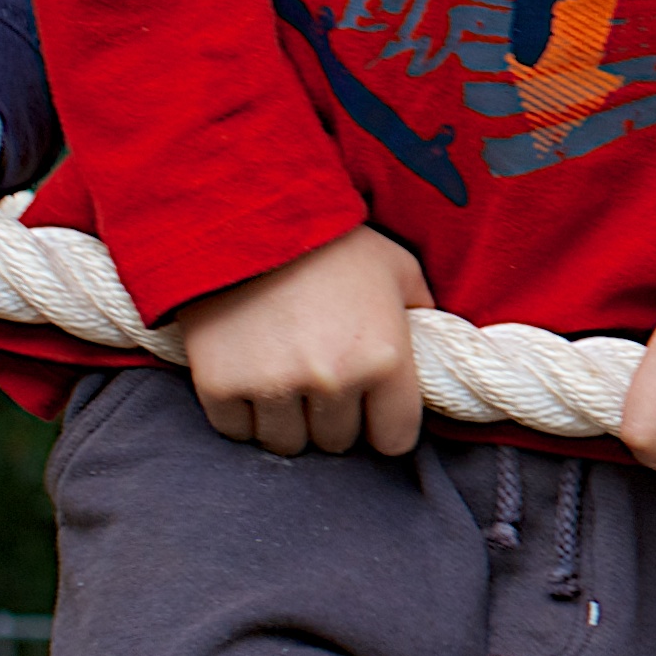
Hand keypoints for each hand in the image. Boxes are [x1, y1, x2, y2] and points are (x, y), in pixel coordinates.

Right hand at [174, 224, 432, 458]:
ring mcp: (274, 386)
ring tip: (284, 379)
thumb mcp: (397, 267)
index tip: (370, 409)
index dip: (383, 425)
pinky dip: (242, 415)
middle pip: (339, 442)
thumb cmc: (329, 239)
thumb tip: (434, 351)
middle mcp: (333, 380)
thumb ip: (421, 313)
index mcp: (384, 358)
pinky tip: (248, 379)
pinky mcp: (221, 386)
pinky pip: (238, 432)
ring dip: (288, 420)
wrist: (244, 212)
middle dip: (333, 417)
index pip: (394, 440)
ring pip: (288, 443)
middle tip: (320, 380)